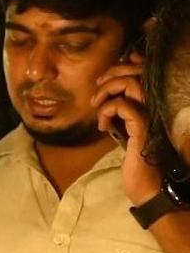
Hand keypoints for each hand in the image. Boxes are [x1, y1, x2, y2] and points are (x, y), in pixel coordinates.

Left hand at [95, 65, 161, 205]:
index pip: (146, 71)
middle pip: (138, 71)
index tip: (106, 77)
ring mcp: (152, 115)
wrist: (150, 189)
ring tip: (96, 105)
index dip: (128, 63)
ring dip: (107, 90)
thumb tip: (110, 98)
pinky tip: (102, 127)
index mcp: (155, 104)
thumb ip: (123, 113)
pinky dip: (106, 111)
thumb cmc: (139, 164)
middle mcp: (157, 105)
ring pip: (130, 84)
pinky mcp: (143, 128)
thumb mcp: (127, 132)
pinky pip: (123, 105)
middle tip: (97, 88)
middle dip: (112, 73)